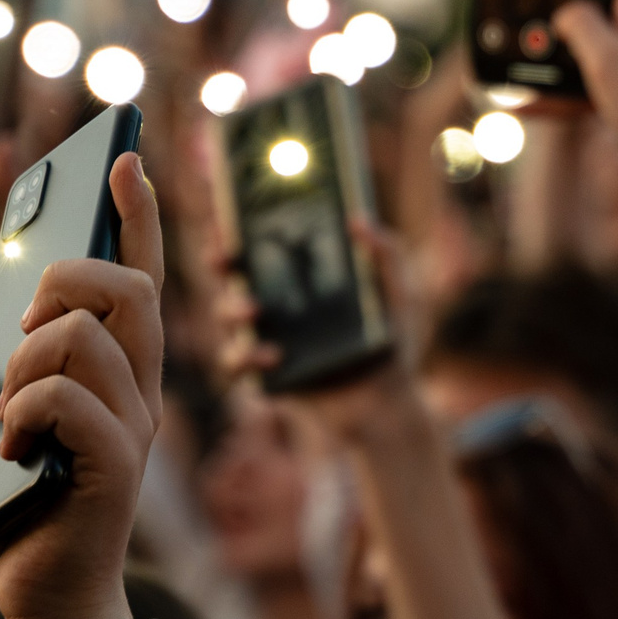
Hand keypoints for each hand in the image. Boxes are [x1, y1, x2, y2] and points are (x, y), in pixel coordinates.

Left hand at [0, 152, 165, 618]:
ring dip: (30, 359)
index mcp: (115, 376)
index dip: (137, 216)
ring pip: (89, 333)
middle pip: (127, 286)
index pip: (140, 277)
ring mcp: (134, 426)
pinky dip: (22, 413)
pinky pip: (66, 397)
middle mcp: (138, 392)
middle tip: (22, 333)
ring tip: (10, 415)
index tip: (123, 157)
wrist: (44, 603)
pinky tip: (9, 453)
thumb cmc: (18, 522)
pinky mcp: (117, 464)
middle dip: (64, 284)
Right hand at [214, 218, 424, 446]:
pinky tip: (273, 356)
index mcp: (298, 279)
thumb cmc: (393, 347)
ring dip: (230, 308)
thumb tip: (359, 218)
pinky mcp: (265, 376)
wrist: (389, 405)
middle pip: (229, 275)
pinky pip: (236, 364)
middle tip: (222, 255)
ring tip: (254, 308)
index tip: (225, 212)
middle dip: (217, 260)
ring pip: (226, 316)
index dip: (235, 227)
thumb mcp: (400, 296)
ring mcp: (265, 339)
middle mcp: (275, 305)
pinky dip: (245, 357)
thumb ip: (387, 255)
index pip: (259, 245)